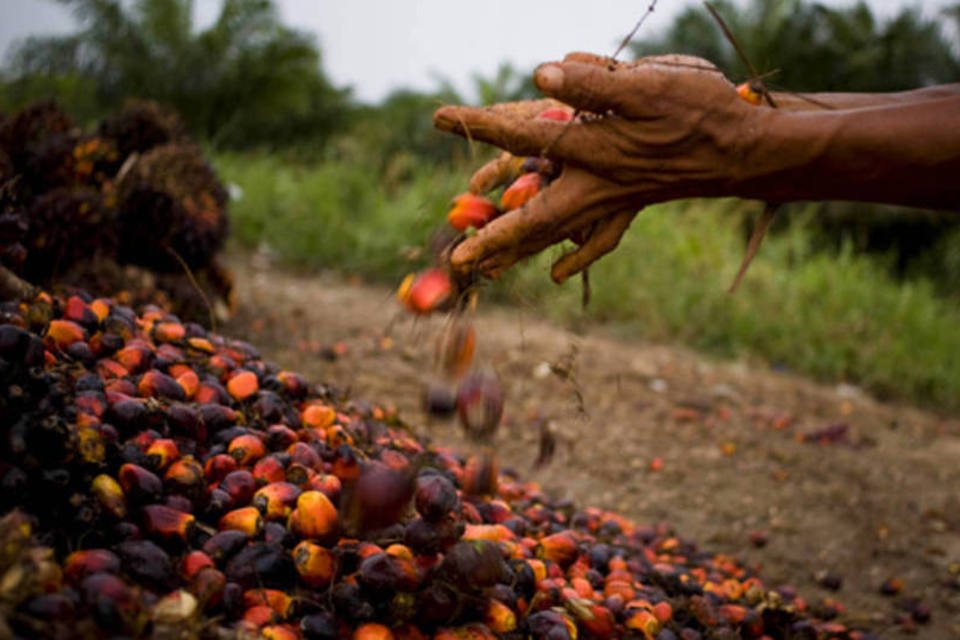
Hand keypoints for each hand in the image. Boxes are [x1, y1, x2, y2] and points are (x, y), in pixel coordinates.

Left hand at [434, 53, 761, 280]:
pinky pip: (597, 240)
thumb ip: (593, 82)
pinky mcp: (630, 205)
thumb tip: (539, 73)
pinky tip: (558, 274)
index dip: (481, 124)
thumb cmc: (701, 112)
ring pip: (559, 235)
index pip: (524, 134)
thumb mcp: (649, 84)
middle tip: (459, 260)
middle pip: (533, 219)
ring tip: (488, 271)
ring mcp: (612, 200)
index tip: (439, 118)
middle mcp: (595, 184)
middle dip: (494, 238)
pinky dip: (576, 257)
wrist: (745, 150)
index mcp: (593, 150)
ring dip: (521, 253)